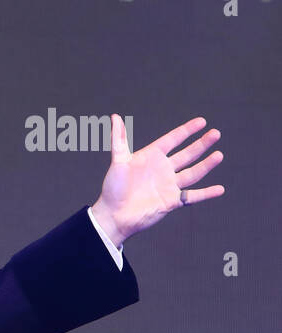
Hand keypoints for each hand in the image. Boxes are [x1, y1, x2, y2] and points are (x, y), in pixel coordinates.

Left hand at [91, 115, 223, 245]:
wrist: (113, 215)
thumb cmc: (112, 188)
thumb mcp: (118, 161)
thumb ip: (119, 139)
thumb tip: (115, 117)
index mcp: (151, 157)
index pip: (172, 140)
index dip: (186, 131)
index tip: (202, 121)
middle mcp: (163, 169)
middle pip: (187, 154)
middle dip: (201, 144)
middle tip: (215, 133)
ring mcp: (169, 185)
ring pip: (193, 172)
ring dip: (207, 165)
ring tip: (219, 155)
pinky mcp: (172, 201)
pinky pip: (192, 196)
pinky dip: (206, 194)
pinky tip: (220, 189)